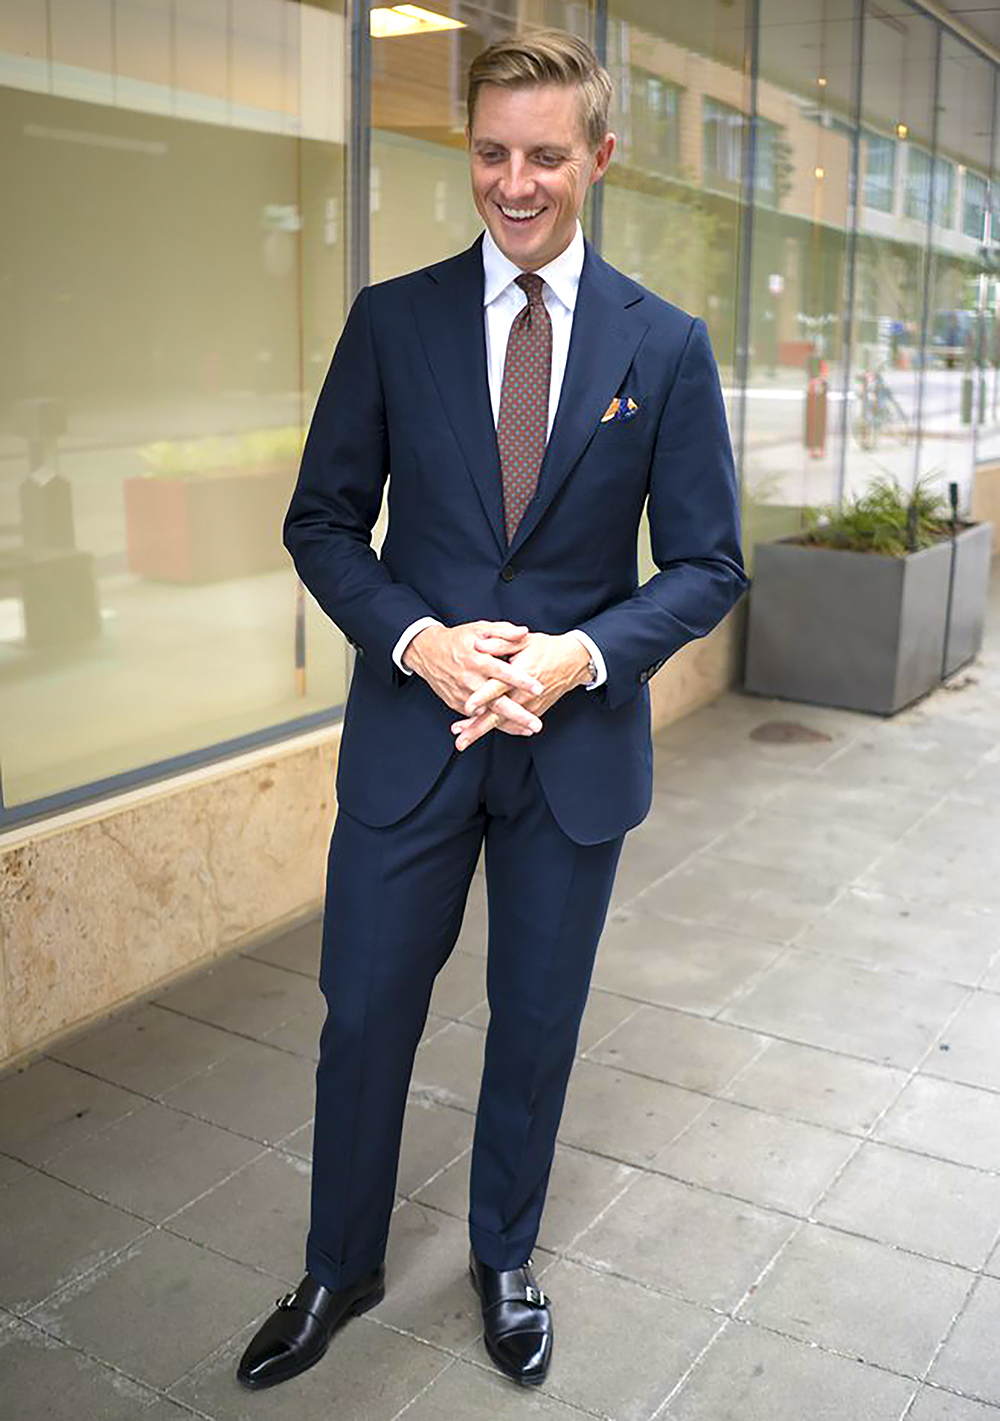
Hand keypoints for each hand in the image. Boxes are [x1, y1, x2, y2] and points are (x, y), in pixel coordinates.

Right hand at [403, 621, 545, 734]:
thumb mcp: (479, 629)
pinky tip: (511, 728)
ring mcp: (462, 694)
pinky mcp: (456, 703)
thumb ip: (503, 632)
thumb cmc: (458, 639)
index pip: (502, 672)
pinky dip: (492, 724)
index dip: (520, 680)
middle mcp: (469, 679)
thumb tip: (524, 631)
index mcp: (477, 659)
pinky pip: (476, 717)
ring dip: (508, 724)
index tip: (538, 688)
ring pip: (487, 714)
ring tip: (528, 730)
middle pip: (496, 701)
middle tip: (536, 724)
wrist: (427, 652)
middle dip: (517, 714)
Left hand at [449, 632, 591, 751]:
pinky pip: (513, 724)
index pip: (498, 687)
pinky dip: (496, 729)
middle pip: (498, 714)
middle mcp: (525, 694)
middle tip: (461, 740)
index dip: (482, 697)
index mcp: (521, 673)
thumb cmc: (546, 649)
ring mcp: (530, 706)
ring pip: (503, 722)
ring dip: (482, 730)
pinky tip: (479, 730)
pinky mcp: (534, 711)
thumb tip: (478, 644)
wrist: (572, 661)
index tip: (467, 706)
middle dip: (478, 728)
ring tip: (463, 739)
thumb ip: (500, 642)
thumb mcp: (523, 640)